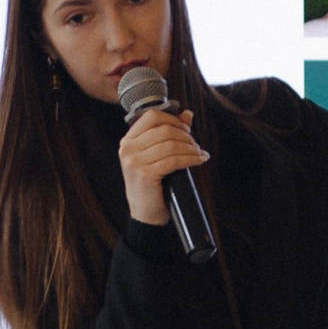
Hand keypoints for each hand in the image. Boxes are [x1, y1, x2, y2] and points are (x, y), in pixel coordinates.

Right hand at [118, 104, 208, 226]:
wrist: (145, 214)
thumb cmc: (152, 185)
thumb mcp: (157, 157)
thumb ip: (168, 134)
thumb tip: (187, 114)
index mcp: (128, 141)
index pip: (151, 117)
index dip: (173, 119)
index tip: (187, 129)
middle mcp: (128, 149)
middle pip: (164, 130)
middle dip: (186, 136)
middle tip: (196, 145)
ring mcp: (134, 162)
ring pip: (171, 144)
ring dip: (191, 148)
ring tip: (199, 154)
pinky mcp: (145, 174)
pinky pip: (174, 160)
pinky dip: (190, 159)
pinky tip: (199, 160)